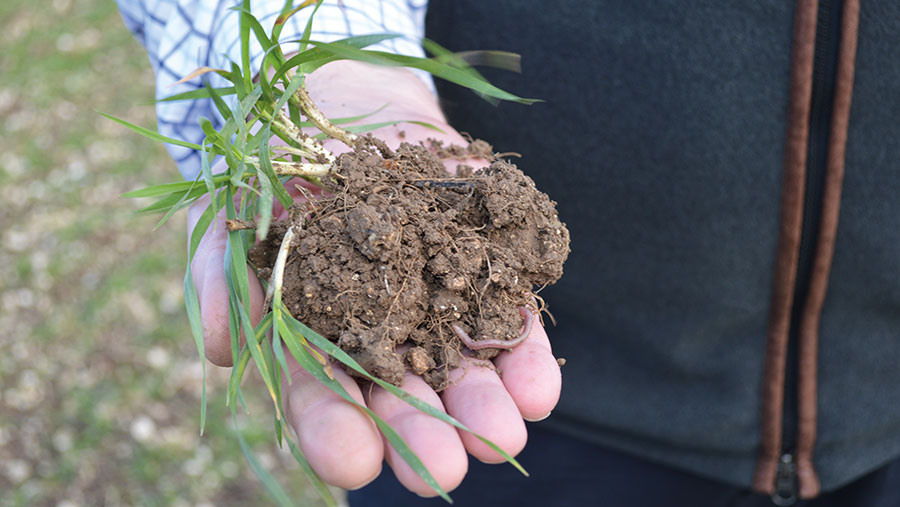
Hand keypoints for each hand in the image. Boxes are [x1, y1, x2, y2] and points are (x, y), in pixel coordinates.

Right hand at [186, 62, 561, 495]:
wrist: (352, 108)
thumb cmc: (282, 168)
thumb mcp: (234, 209)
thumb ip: (220, 274)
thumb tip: (222, 344)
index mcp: (316, 339)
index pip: (321, 397)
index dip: (333, 430)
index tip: (353, 460)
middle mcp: (382, 337)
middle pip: (401, 397)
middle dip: (421, 436)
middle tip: (442, 472)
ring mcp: (439, 307)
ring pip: (462, 371)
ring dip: (483, 408)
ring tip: (501, 437)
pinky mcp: (488, 272)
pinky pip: (510, 320)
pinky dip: (525, 357)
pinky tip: (537, 391)